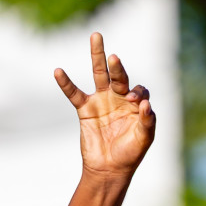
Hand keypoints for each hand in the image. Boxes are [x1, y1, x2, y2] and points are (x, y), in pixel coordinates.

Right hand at [54, 31, 155, 180]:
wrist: (109, 169)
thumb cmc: (130, 154)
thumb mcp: (144, 139)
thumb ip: (147, 121)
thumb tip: (147, 104)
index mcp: (135, 104)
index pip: (138, 89)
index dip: (137, 92)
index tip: (134, 101)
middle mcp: (119, 98)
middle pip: (118, 74)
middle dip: (117, 65)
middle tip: (114, 57)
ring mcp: (102, 101)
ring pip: (99, 74)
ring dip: (97, 56)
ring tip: (96, 36)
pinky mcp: (85, 109)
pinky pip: (74, 93)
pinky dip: (66, 83)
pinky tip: (58, 71)